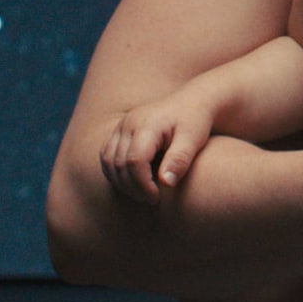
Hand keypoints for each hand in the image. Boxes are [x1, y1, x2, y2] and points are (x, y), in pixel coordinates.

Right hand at [101, 95, 216, 204]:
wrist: (192, 102)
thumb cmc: (195, 121)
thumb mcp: (194, 140)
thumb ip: (179, 159)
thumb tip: (166, 183)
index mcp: (148, 124)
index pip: (134, 160)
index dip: (142, 184)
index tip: (156, 198)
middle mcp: (129, 123)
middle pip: (118, 163)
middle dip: (132, 187)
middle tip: (150, 200)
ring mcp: (121, 125)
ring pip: (108, 161)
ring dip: (121, 182)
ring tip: (141, 194)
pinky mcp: (119, 131)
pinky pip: (107, 155)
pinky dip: (115, 173)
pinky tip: (132, 183)